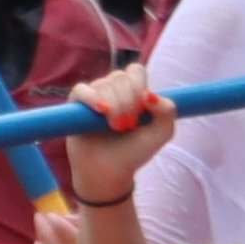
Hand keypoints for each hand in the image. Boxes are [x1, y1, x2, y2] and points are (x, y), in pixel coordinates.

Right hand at [64, 65, 174, 205]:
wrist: (110, 172)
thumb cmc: (134, 151)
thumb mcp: (161, 133)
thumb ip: (168, 111)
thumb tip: (150, 94)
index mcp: (132, 90)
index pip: (135, 71)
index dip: (139, 86)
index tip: (142, 109)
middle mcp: (112, 89)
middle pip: (120, 78)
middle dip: (127, 102)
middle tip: (128, 125)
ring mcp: (94, 95)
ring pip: (104, 85)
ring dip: (114, 106)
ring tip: (115, 127)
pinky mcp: (76, 105)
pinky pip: (81, 90)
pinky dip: (92, 98)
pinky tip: (101, 111)